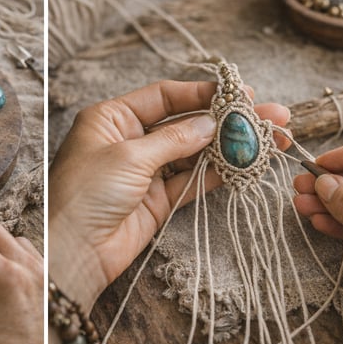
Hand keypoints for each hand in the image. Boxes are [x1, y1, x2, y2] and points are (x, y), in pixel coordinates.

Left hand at [48, 80, 290, 309]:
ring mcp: (146, 171)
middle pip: (185, 123)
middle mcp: (130, 140)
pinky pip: (194, 179)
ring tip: (268, 138)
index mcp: (112, 119)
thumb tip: (211, 123)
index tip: (239, 92)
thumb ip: (174, 139)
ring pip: (194, 152)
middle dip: (225, 120)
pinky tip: (247, 162)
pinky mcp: (158, 199)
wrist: (73, 251)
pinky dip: (220, 172)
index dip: (201, 93)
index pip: (164, 97)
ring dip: (229, 146)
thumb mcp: (129, 156)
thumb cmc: (86, 194)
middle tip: (269, 114)